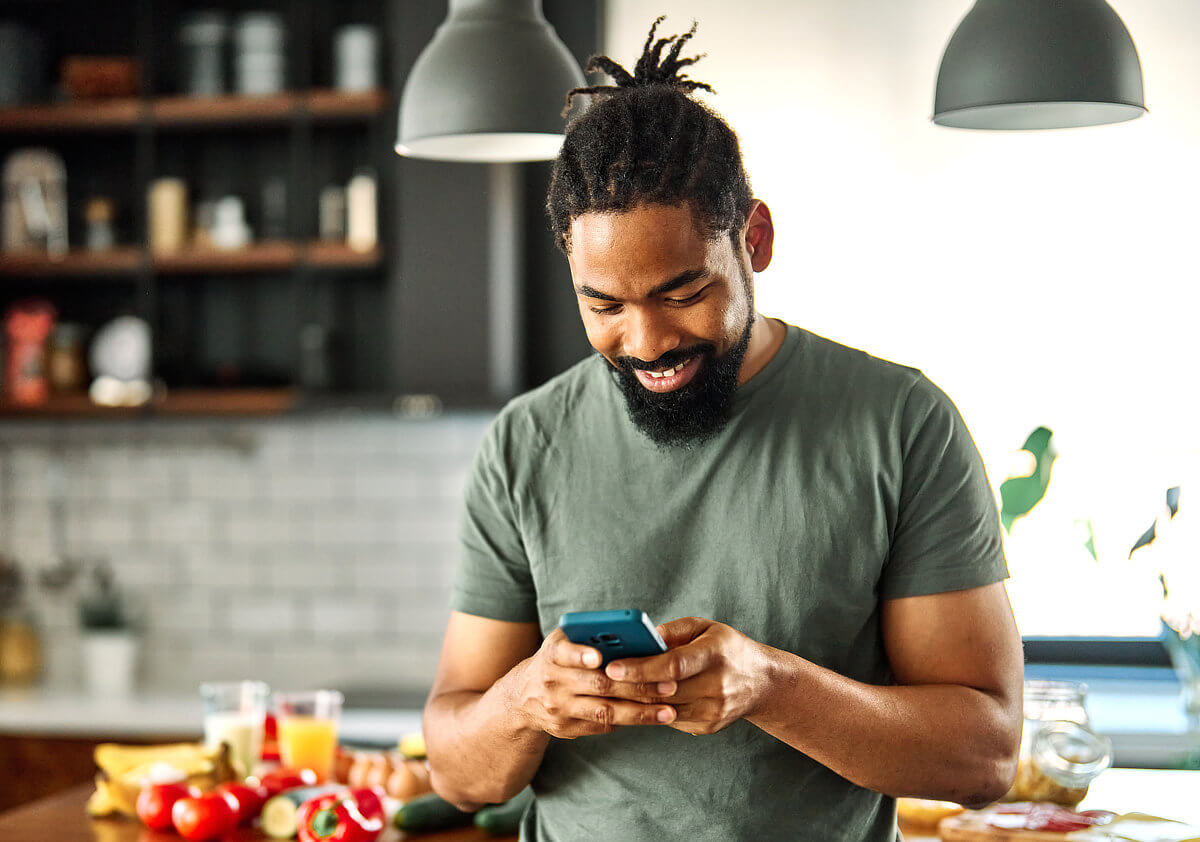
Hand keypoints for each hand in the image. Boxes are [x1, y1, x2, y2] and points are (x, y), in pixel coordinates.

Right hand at [512, 627, 678, 738]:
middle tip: (669, 685)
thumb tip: (637, 638)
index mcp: (552, 654)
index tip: (599, 657)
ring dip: (640, 713)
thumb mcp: (565, 641)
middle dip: (636, 686)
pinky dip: (629, 721)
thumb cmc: (560, 659)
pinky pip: (602, 725)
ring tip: (668, 711)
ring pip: (604, 711)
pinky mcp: (567, 729)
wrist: (525, 696)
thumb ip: (591, 636)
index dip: (581, 655)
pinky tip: (654, 717)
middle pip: (598, 685)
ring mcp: (559, 709)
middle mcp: (552, 682)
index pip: (564, 652)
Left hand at [604, 617, 772, 735]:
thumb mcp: (704, 627)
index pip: (673, 665)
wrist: (762, 682)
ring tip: (607, 690)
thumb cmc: (726, 647)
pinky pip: (669, 720)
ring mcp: (714, 711)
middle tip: (596, 680)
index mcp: (716, 654)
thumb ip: (671, 631)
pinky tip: (630, 700)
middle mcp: (717, 686)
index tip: (611, 666)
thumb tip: (636, 639)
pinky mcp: (708, 727)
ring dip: (632, 701)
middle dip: (626, 686)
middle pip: (662, 691)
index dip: (640, 667)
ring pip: (662, 710)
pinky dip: (648, 710)